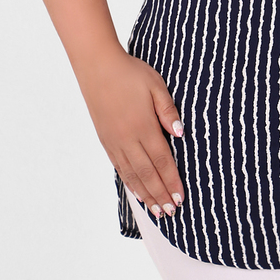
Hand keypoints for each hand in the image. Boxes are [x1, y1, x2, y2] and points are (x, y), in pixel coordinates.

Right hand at [75, 46, 184, 218]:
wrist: (97, 66)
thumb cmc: (130, 73)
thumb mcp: (156, 85)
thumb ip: (168, 111)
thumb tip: (180, 134)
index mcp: (143, 125)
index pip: (162, 160)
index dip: (172, 180)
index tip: (181, 197)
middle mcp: (128, 139)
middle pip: (148, 173)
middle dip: (161, 194)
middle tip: (173, 212)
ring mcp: (115, 141)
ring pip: (133, 175)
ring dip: (147, 194)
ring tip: (158, 211)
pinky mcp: (106, 140)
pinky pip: (120, 167)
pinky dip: (131, 183)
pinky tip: (138, 192)